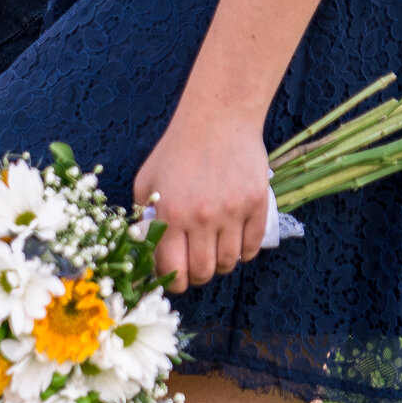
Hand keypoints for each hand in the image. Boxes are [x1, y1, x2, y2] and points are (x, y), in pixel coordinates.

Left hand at [133, 105, 273, 291]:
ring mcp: (232, 211)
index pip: (173, 270)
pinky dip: (244, 252)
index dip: (173, 282)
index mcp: (170, 215)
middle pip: (203, 271)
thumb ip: (144, 217)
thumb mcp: (147, 182)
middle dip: (197, 278)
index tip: (175, 280)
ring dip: (220, 265)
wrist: (218, 120)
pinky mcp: (257, 203)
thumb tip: (145, 250)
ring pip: (228, 262)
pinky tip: (235, 246)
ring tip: (214, 256)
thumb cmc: (176, 151)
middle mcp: (202, 218)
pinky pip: (252, 245)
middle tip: (195, 270)